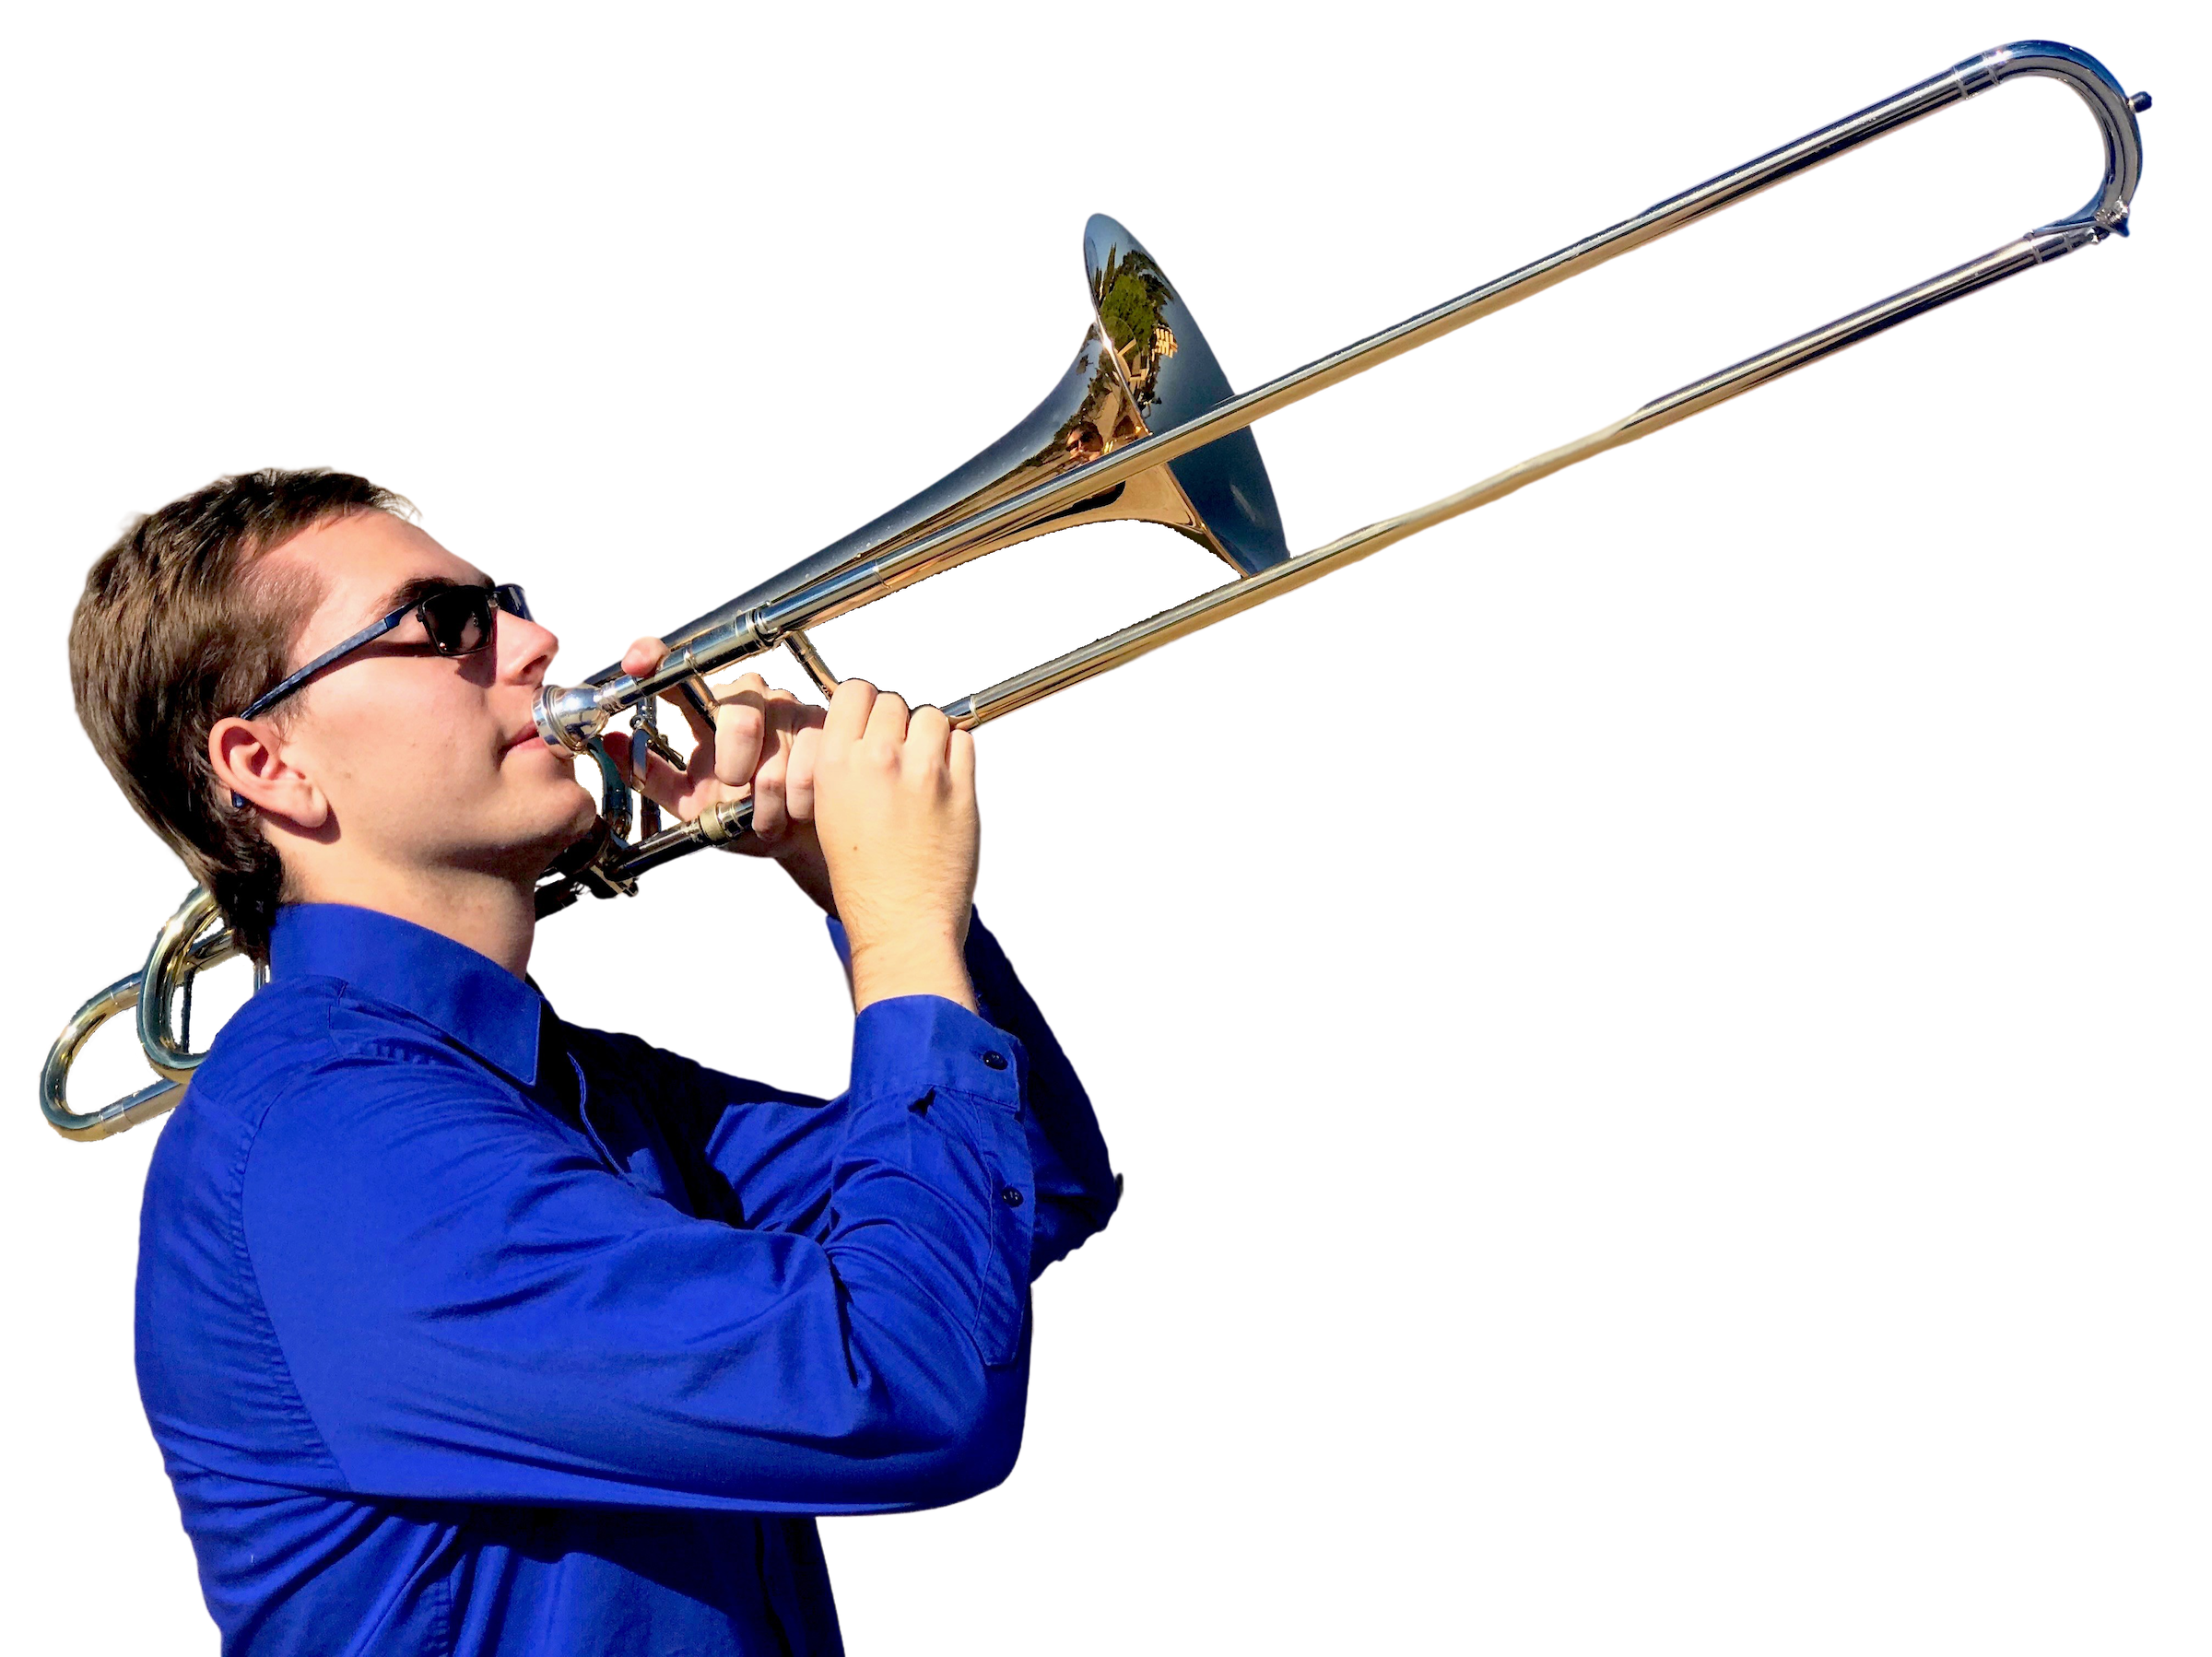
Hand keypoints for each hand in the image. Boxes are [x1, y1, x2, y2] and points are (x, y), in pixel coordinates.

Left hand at [610, 638, 836, 915]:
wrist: (794, 840)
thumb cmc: (740, 816)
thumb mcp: (687, 804)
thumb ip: (650, 776)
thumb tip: (611, 744)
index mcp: (710, 710)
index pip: (678, 670)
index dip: (655, 656)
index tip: (636, 665)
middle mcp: (751, 697)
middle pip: (739, 712)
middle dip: (736, 764)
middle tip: (737, 789)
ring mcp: (791, 708)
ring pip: (778, 749)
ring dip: (769, 798)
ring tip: (766, 815)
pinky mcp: (827, 727)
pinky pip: (811, 765)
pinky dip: (797, 800)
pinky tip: (795, 809)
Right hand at [793, 679, 979, 1013]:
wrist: (901, 923)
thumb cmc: (864, 880)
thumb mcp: (830, 815)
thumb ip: (846, 767)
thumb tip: (869, 734)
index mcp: (836, 765)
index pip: (855, 692)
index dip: (867, 706)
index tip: (874, 725)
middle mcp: (878, 760)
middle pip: (895, 703)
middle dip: (899, 726)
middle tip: (901, 759)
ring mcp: (923, 772)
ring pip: (932, 717)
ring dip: (931, 738)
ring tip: (926, 772)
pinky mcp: (961, 788)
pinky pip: (964, 743)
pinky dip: (958, 756)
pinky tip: (947, 784)